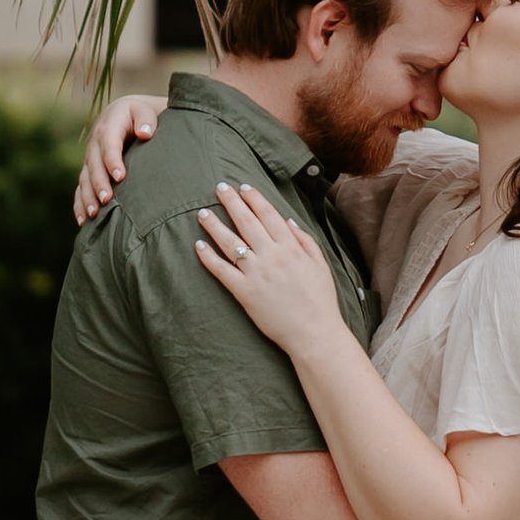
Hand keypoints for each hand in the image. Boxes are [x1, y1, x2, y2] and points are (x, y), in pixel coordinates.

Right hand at [74, 91, 160, 224]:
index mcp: (109, 126)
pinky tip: (83, 221)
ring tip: (94, 214)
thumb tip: (145, 133)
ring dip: (88, 196)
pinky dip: (80, 204)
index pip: (109, 144)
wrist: (126, 114)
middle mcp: (95, 143)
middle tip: (106, 199)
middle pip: (94, 165)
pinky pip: (80, 188)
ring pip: (84, 179)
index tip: (120, 177)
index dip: (112, 160)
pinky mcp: (88, 170)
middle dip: (99, 183)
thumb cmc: (140, 115)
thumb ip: (146, 120)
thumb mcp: (144, 111)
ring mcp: (89, 158)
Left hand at [195, 180, 346, 359]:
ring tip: (202, 213)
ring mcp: (256, 274)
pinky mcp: (244, 292)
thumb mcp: (320, 264)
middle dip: (232, 202)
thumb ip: (304, 240)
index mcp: (291, 247)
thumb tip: (288, 220)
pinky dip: (209, 257)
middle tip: (219, 188)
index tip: (243, 187)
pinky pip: (222, 271)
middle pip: (247, 223)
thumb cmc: (320, 300)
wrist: (314, 332)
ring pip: (231, 243)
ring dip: (215, 225)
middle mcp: (272, 256)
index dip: (254, 199)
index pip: (268, 215)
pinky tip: (199, 245)